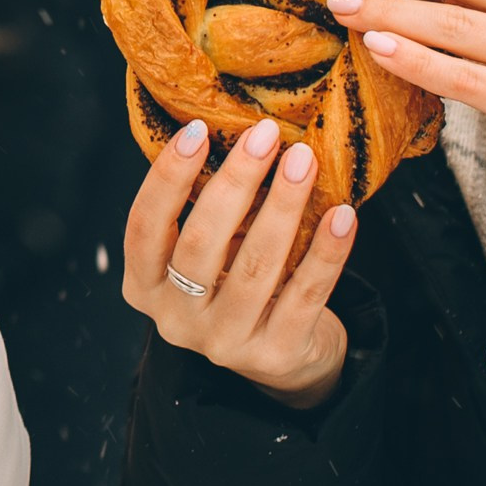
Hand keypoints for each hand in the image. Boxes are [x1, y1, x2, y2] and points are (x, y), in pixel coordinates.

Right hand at [121, 117, 357, 408]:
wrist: (279, 356)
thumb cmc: (234, 284)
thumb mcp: (204, 256)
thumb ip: (206, 212)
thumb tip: (238, 135)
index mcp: (145, 286)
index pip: (144, 225)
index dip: (168, 176)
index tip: (198, 129)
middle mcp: (176, 319)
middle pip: (200, 243)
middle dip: (235, 181)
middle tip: (266, 135)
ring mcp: (225, 342)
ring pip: (255, 266)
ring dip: (283, 206)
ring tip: (303, 161)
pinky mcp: (275, 354)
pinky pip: (305, 295)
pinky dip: (326, 252)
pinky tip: (341, 215)